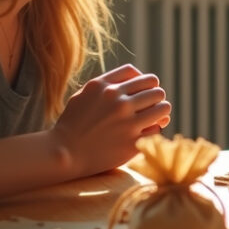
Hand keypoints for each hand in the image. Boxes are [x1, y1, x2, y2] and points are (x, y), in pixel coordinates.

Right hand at [51, 64, 171, 175]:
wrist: (64, 153)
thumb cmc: (73, 123)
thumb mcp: (84, 94)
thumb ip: (108, 83)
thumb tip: (138, 78)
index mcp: (104, 86)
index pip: (138, 75)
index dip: (143, 82)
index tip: (141, 92)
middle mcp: (117, 100)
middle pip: (155, 88)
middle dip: (154, 96)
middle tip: (149, 106)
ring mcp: (126, 122)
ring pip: (163, 107)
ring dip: (161, 111)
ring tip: (155, 117)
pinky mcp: (132, 142)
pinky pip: (158, 129)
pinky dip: (154, 130)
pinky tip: (146, 132)